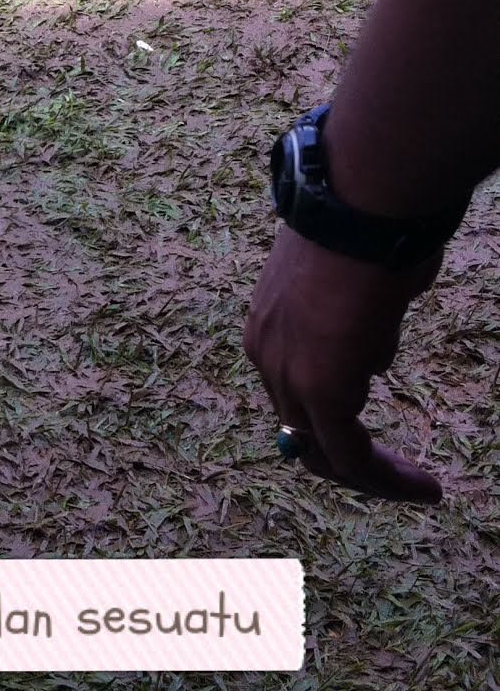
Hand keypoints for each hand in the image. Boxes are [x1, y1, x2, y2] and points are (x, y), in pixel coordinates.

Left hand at [244, 226, 444, 504]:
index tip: (370, 428)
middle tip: (394, 476)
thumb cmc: (372, 222)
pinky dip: (384, 478)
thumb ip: (360, 316)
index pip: (292, 388)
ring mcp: (287, 373)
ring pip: (323, 450)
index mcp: (269, 323)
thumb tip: (374, 338)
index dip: (330, 417)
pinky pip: (349, 455)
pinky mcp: (320, 389)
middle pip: (300, 428)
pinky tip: (423, 487)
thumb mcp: (358, 275)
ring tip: (418, 489)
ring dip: (372, 476)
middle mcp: (266, 352)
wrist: (365, 201)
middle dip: (349, 457)